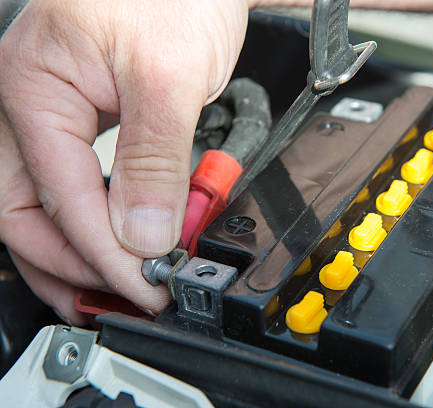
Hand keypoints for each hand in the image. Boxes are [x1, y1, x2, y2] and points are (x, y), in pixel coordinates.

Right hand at [0, 0, 247, 323]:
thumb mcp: (169, 75)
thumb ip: (152, 159)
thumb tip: (143, 233)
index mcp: (32, 90)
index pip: (60, 200)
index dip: (102, 256)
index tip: (141, 287)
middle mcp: (28, 103)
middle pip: (23, 211)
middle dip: (67, 266)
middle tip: (112, 303)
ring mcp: (52, 110)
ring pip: (39, 202)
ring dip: (71, 251)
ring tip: (104, 289)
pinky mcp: (83, 116)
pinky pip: (70, 180)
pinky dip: (90, 218)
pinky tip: (114, 239)